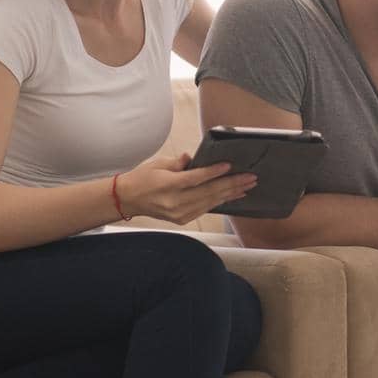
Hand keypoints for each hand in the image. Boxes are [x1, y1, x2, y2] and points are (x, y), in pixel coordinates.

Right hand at [116, 152, 256, 224]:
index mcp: (168, 185)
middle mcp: (174, 202)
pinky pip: (206, 209)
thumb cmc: (142, 178)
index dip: (214, 172)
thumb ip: (179, 163)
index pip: (196, 178)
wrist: (126, 199)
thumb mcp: (159, 164)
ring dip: (231, 193)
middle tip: (250, 177)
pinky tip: (233, 196)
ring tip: (247, 186)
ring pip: (210, 202)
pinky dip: (220, 202)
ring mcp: (179, 213)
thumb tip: (194, 158)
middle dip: (232, 184)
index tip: (229, 166)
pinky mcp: (182, 219)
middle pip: (208, 192)